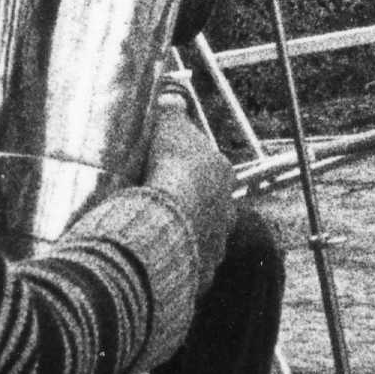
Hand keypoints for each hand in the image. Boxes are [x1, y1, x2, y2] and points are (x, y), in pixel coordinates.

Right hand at [140, 81, 233, 292]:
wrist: (167, 219)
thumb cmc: (170, 168)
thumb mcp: (167, 127)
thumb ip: (170, 114)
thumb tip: (171, 99)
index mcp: (222, 175)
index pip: (208, 169)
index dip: (186, 167)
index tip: (166, 168)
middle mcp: (226, 212)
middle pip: (207, 205)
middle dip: (185, 203)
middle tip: (154, 200)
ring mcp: (214, 245)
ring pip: (198, 238)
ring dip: (177, 234)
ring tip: (148, 229)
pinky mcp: (198, 274)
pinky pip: (182, 265)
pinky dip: (168, 261)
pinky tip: (148, 255)